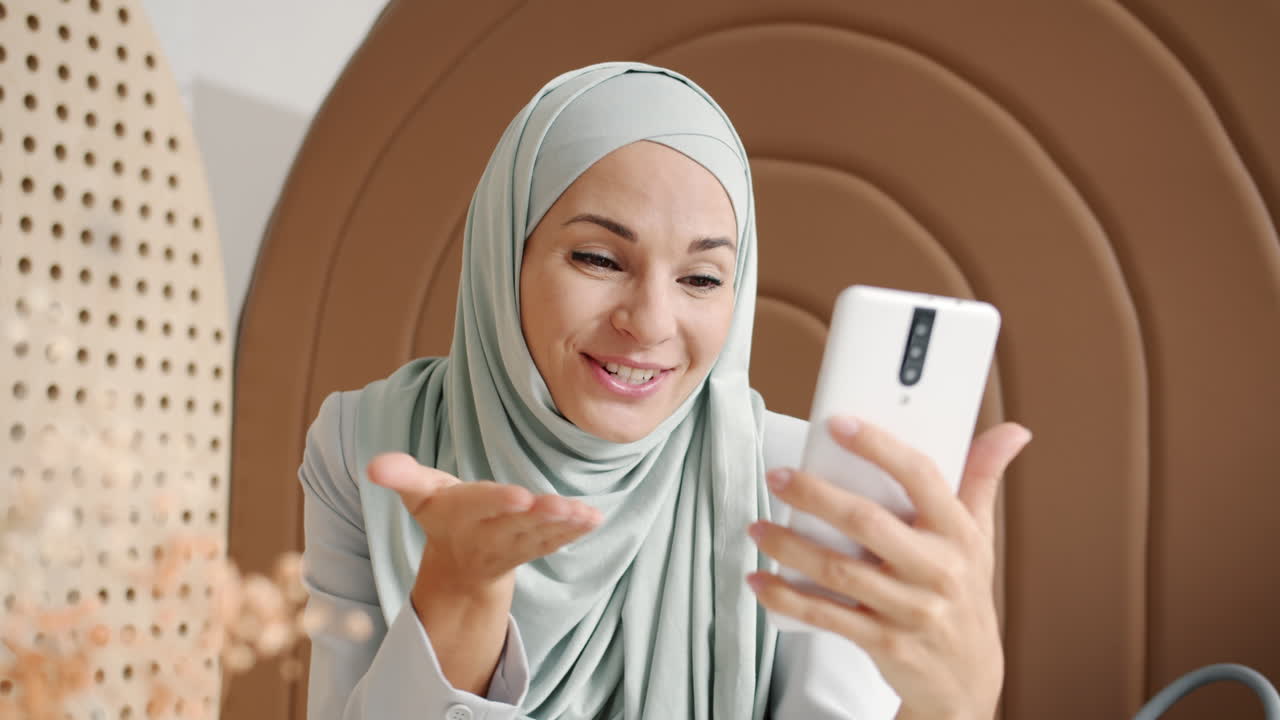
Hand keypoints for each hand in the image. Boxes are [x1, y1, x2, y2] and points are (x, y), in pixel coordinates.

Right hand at [367, 452, 602, 595]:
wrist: (459, 564)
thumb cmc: (443, 514)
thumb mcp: (418, 494)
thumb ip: (401, 476)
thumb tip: (373, 465)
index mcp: (461, 515)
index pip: (481, 506)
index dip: (499, 501)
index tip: (521, 496)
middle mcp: (488, 534)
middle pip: (517, 525)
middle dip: (541, 516)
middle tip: (563, 507)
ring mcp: (513, 546)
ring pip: (540, 537)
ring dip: (564, 527)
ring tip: (587, 515)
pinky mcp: (533, 550)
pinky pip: (554, 543)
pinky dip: (575, 532)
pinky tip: (595, 519)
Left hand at [747, 417, 1030, 719]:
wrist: (967, 680)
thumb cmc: (964, 594)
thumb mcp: (980, 537)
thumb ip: (982, 479)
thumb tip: (1012, 431)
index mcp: (959, 534)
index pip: (921, 477)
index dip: (878, 446)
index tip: (838, 423)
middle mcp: (938, 570)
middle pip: (867, 522)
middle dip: (815, 495)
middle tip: (778, 477)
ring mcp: (911, 610)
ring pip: (839, 570)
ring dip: (790, 546)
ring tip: (759, 527)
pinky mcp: (885, 644)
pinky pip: (828, 616)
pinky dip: (789, 598)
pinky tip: (761, 581)